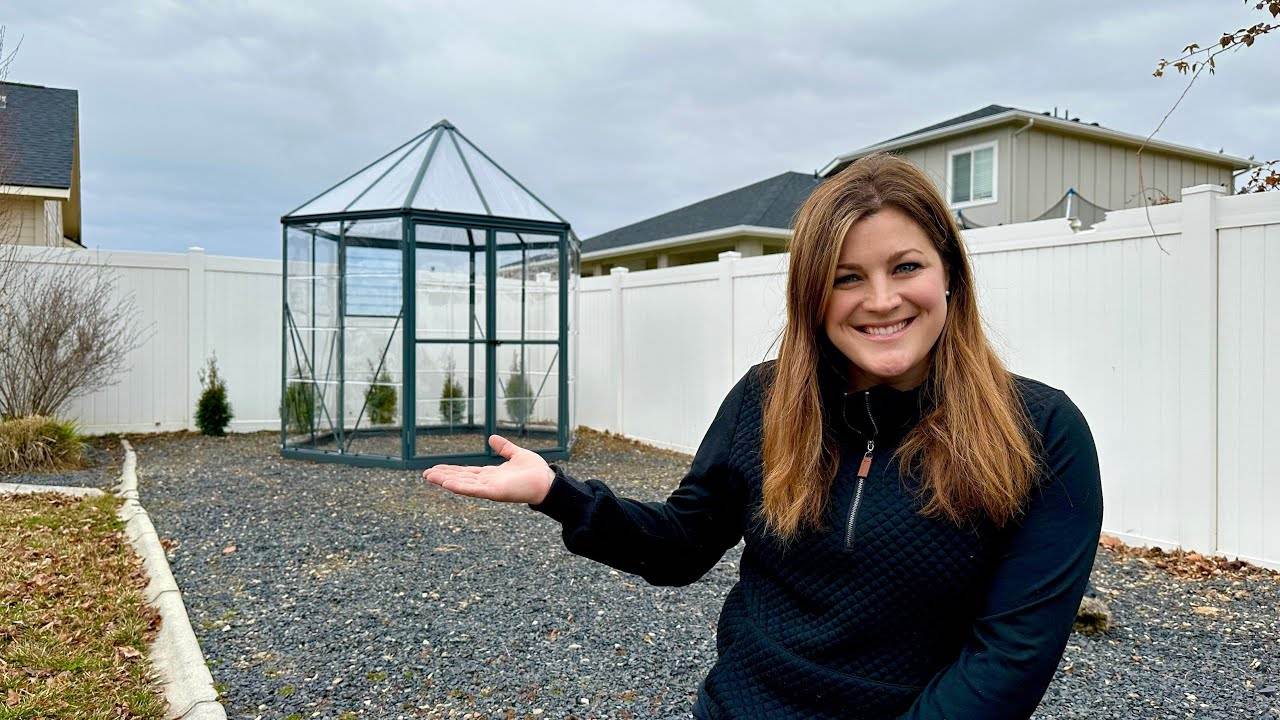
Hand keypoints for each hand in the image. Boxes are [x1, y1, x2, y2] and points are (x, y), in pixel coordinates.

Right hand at [422, 434, 555, 503]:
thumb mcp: (516, 454)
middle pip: (460, 478)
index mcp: (491, 475)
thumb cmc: (535, 471)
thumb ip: (504, 448)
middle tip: (425, 474)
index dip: (451, 470)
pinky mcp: (495, 492)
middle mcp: (487, 482)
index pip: (466, 472)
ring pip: (463, 484)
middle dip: (443, 476)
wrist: (548, 482)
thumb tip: (492, 438)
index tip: (436, 468)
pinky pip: (474, 490)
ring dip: (446, 481)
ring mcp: (490, 488)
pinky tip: (446, 484)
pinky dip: (460, 487)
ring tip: (430, 477)